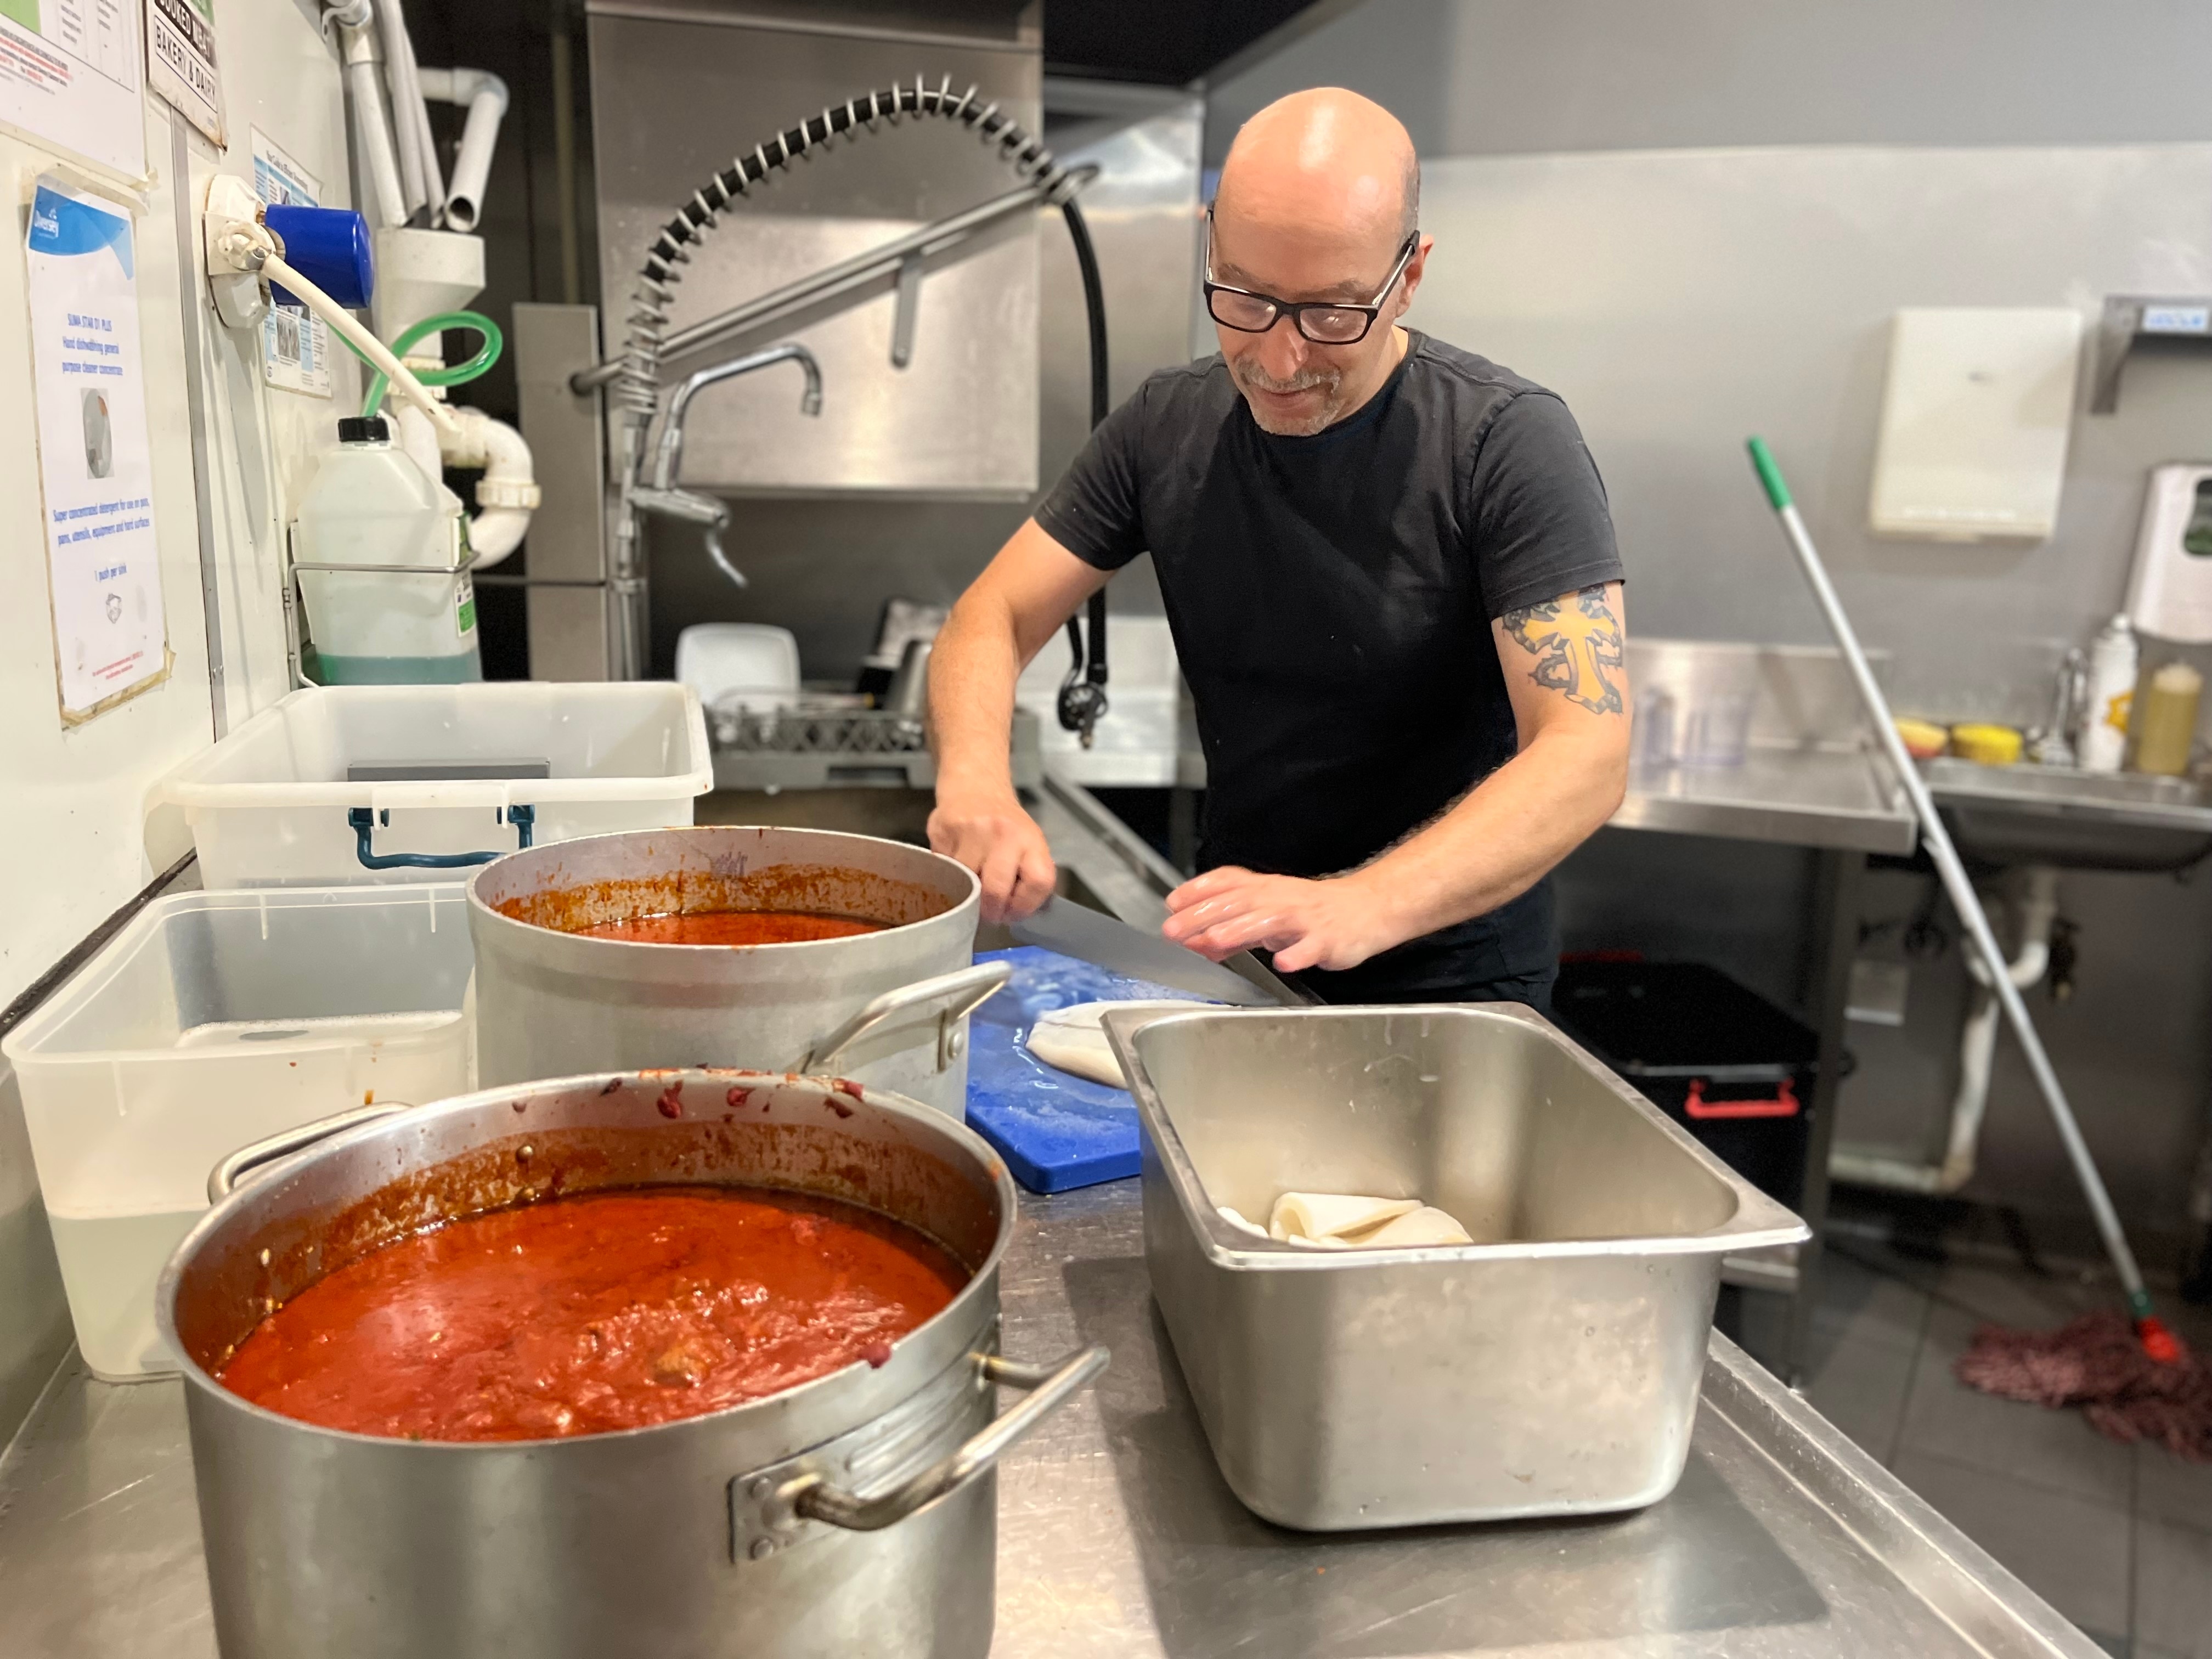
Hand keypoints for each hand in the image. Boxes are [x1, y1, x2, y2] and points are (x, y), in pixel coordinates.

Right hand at [928, 787, 1056, 923]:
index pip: (1038, 882)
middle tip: (987, 913)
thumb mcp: (1028, 844)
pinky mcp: (944, 831)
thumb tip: (1015, 916)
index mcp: (1031, 841)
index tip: (1012, 913)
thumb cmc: (1005, 825)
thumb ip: (1028, 877)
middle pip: (996, 890)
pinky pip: (943, 868)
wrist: (976, 785)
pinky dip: (947, 874)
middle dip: (990, 911)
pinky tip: (954, 865)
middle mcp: (1004, 834)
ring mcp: (972, 832)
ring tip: (969, 885)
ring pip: (964, 883)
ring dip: (965, 892)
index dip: (1024, 906)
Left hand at [1161, 867, 1407, 973]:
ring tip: (1216, 940)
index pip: (1228, 882)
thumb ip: (1233, 933)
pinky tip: (1283, 962)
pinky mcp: (1328, 939)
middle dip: (1205, 914)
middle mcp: (1282, 900)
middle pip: (1240, 901)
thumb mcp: (1269, 918)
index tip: (1172, 903)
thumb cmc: (1313, 913)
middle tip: (1176, 929)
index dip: (1198, 890)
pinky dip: (1297, 954)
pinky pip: (1312, 946)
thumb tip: (1196, 943)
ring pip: (1271, 920)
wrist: (1367, 909)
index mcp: (1266, 891)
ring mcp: (1305, 919)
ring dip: (1241, 929)